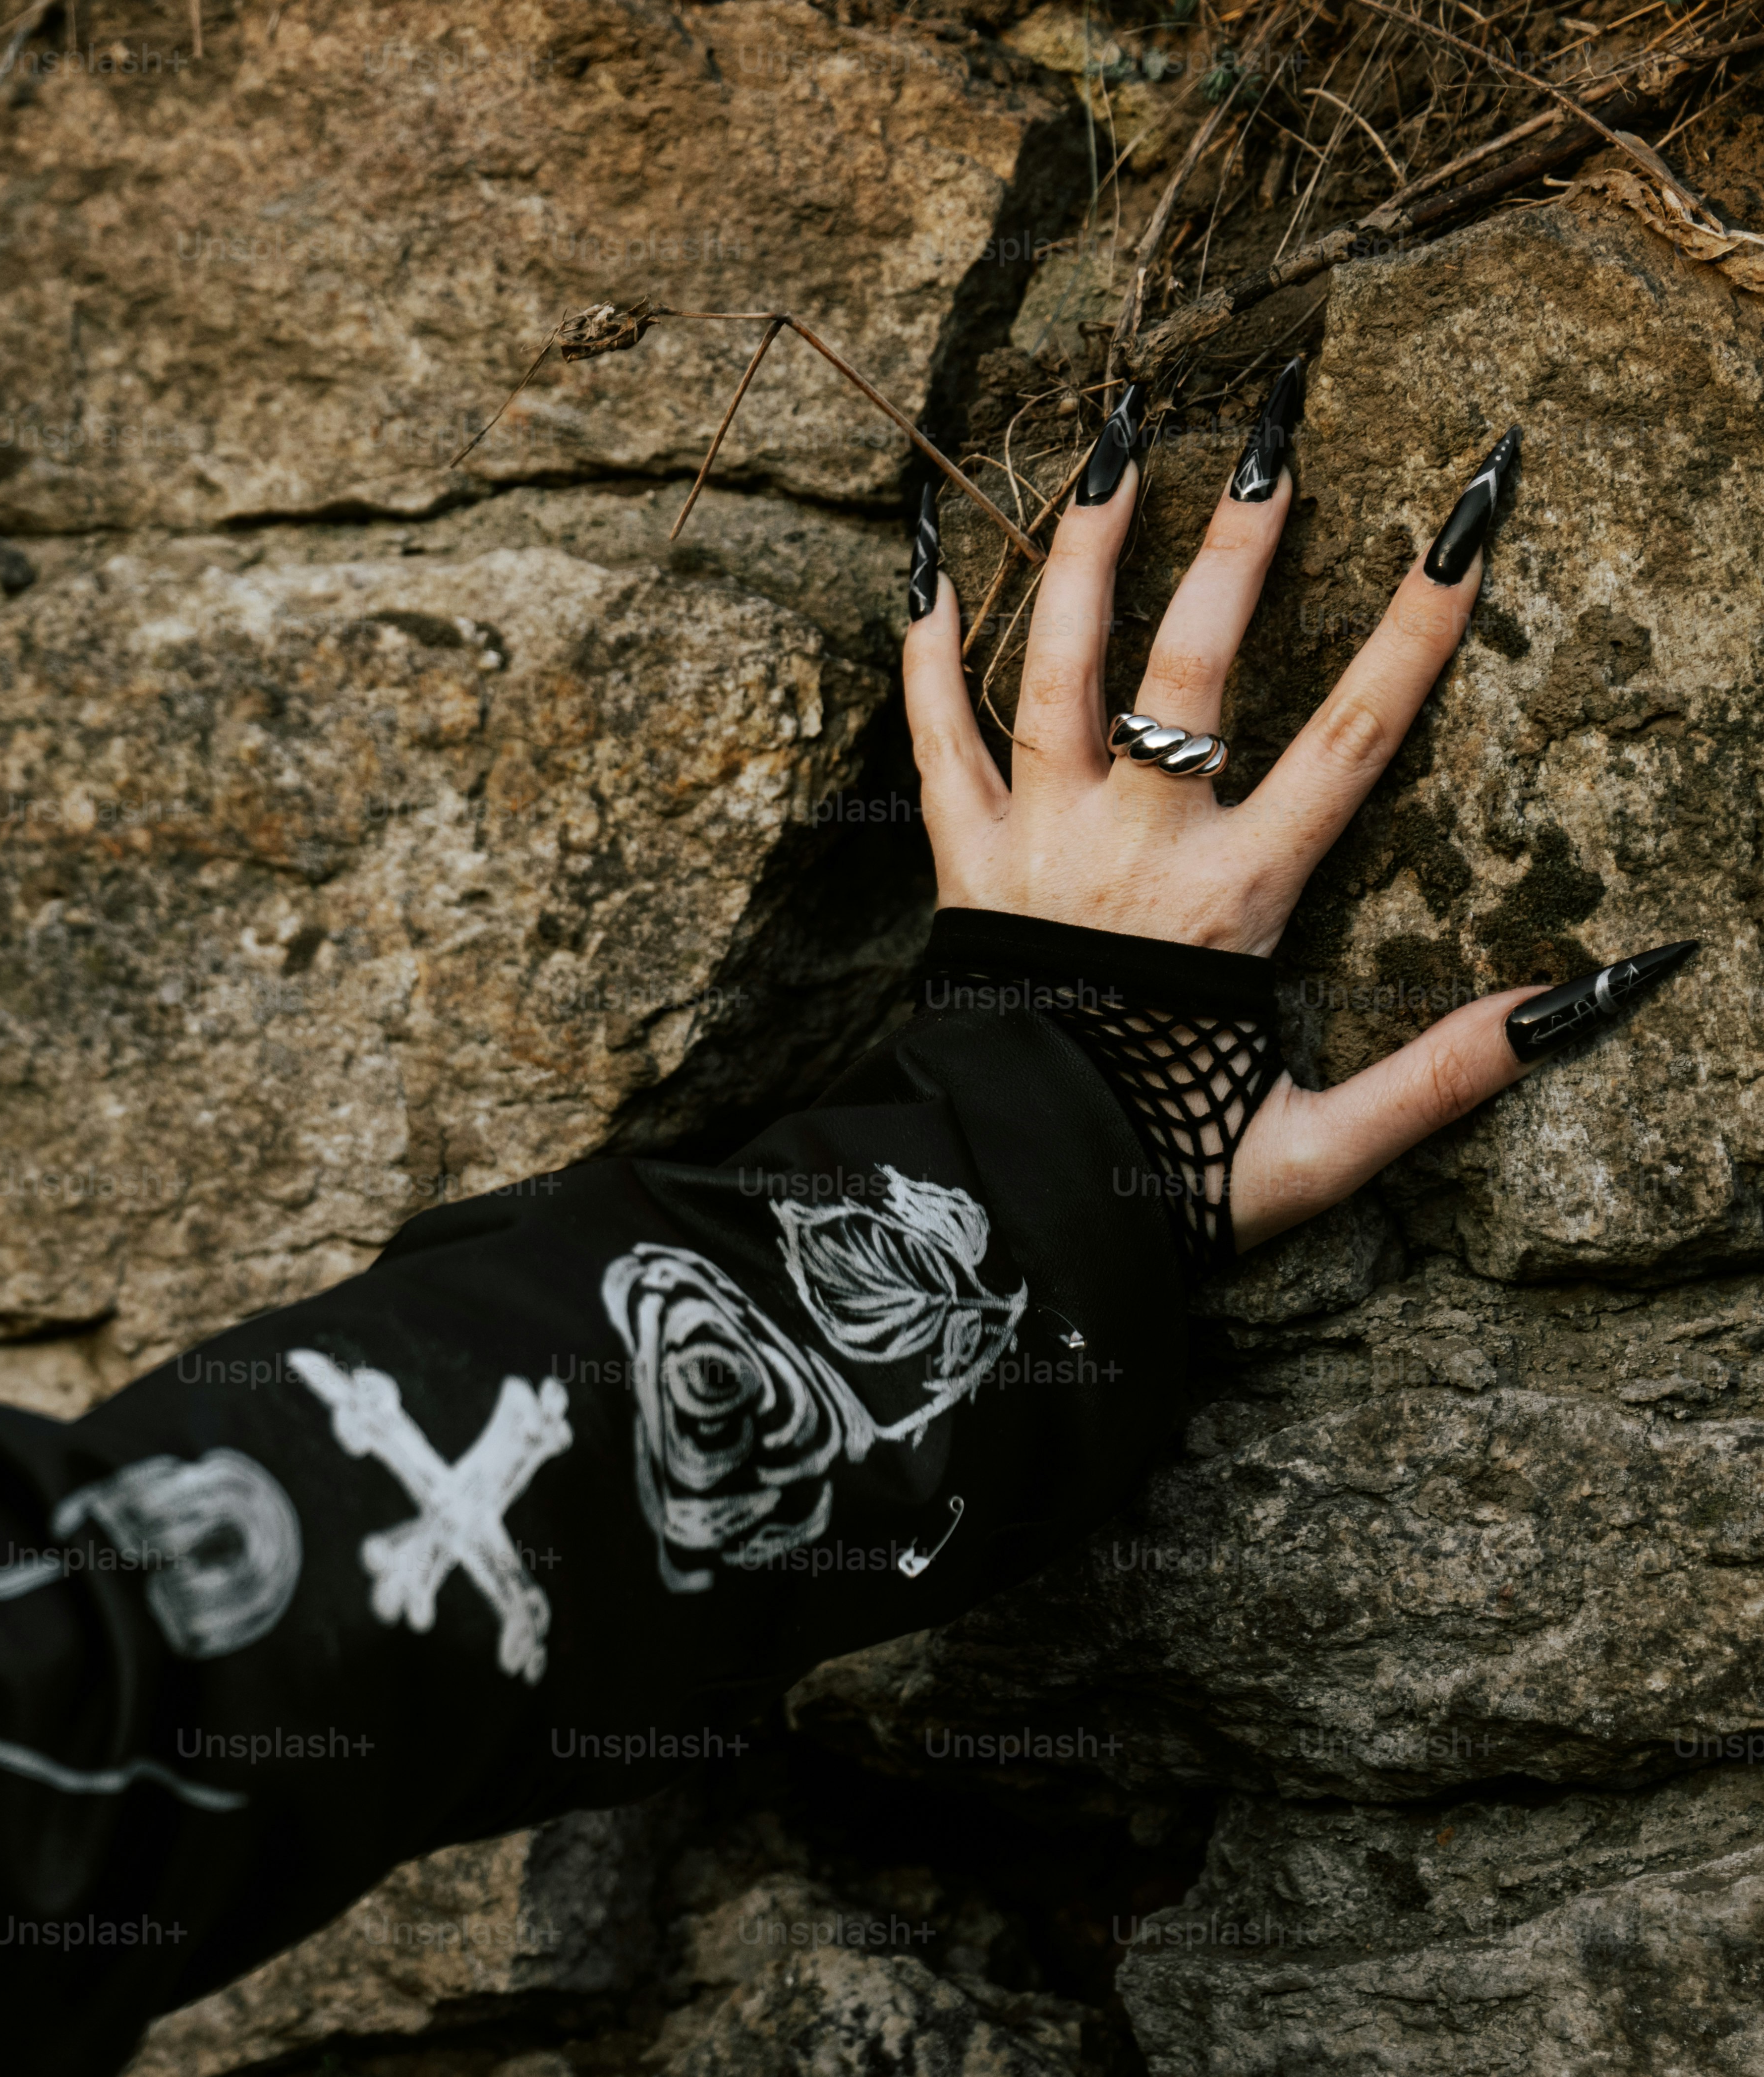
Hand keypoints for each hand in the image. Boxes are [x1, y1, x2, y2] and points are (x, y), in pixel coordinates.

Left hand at [902, 380, 1534, 1253]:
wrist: (1005, 1207)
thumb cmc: (1161, 1174)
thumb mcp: (1318, 1147)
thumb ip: (1443, 1075)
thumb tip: (1583, 1001)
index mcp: (1236, 902)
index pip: (1354, 738)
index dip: (1417, 630)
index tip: (1465, 524)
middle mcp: (1134, 849)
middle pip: (1192, 669)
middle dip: (1235, 551)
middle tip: (1267, 443)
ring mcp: (1035, 845)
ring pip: (1057, 671)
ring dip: (1083, 556)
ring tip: (1111, 452)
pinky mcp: (955, 865)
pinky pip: (931, 739)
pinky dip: (922, 653)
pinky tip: (920, 566)